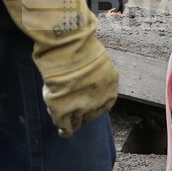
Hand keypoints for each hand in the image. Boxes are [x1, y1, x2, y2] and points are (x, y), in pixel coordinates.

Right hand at [2, 0, 117, 137]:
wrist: (65, 40)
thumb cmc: (75, 40)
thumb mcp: (93, 55)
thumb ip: (90, 68)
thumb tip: (88, 66)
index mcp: (111, 83)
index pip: (105, 103)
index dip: (94, 107)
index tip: (86, 108)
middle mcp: (100, 97)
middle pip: (92, 113)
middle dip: (83, 115)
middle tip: (74, 117)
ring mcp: (82, 104)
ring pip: (78, 120)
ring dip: (72, 123)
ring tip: (66, 127)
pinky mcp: (64, 108)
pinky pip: (64, 124)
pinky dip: (62, 128)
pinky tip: (61, 130)